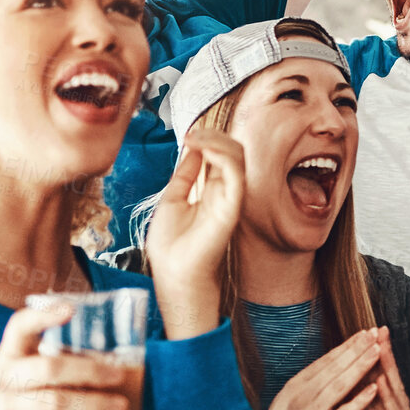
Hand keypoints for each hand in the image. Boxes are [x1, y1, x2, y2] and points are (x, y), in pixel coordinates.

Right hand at [0, 304, 135, 409]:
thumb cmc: (11, 400)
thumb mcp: (19, 373)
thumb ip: (51, 362)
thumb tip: (110, 361)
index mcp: (10, 355)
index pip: (19, 327)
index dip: (42, 316)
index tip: (70, 309)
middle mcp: (7, 379)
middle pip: (48, 367)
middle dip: (89, 369)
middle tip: (119, 374)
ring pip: (54, 403)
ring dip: (93, 404)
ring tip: (121, 406)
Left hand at [143, 127, 244, 337]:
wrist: (173, 275)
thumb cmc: (172, 247)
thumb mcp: (172, 200)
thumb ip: (184, 175)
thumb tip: (191, 150)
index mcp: (211, 191)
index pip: (220, 155)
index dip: (207, 140)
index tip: (188, 136)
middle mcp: (224, 192)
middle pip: (232, 151)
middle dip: (213, 136)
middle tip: (193, 134)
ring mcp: (230, 199)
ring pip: (237, 157)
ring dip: (217, 141)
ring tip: (196, 138)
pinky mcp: (231, 207)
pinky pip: (236, 174)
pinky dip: (222, 156)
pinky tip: (204, 151)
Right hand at [254, 329, 382, 409]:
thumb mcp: (286, 400)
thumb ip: (307, 385)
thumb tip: (327, 366)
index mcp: (296, 385)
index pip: (326, 360)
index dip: (346, 345)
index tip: (364, 333)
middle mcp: (303, 396)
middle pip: (335, 368)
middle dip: (357, 349)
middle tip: (375, 333)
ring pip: (340, 385)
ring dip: (361, 367)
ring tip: (378, 352)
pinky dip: (359, 401)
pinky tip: (374, 389)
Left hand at [340, 329, 409, 409]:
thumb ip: (346, 397)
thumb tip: (331, 375)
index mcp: (378, 399)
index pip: (373, 371)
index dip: (367, 352)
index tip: (361, 330)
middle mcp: (392, 404)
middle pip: (386, 373)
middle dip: (382, 350)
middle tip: (378, 329)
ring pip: (395, 387)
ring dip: (389, 368)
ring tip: (383, 348)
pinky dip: (391, 397)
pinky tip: (385, 384)